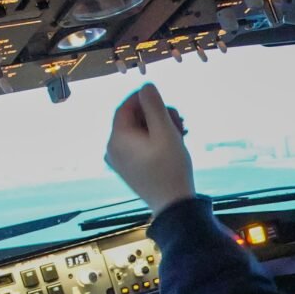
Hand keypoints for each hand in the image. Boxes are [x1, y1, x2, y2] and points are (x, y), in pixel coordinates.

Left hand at [104, 83, 195, 210]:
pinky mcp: (129, 170)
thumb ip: (154, 106)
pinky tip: (174, 142)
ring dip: (159, 127)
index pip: (126, 107)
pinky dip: (155, 140)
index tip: (163, 97)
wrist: (174, 207)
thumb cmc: (171, 169)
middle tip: (179, 119)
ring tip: (181, 132)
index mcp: (117, 139)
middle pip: (133, 119)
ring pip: (138, 132)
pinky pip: (139, 146)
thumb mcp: (166, 132)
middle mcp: (113, 150)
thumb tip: (146, 86)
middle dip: (156, 114)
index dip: (144, 98)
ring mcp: (120, 161)